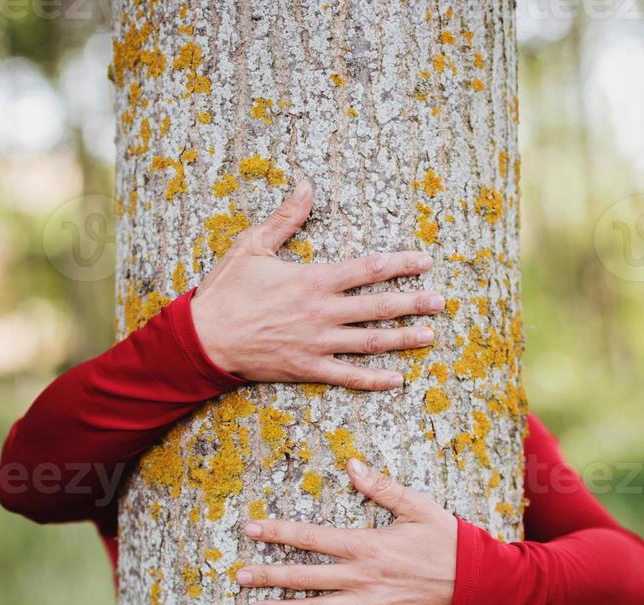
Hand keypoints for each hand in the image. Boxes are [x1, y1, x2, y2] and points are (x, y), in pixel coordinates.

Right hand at [191, 179, 444, 390]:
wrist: (203, 338)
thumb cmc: (225, 291)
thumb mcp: (252, 245)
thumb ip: (286, 218)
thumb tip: (307, 185)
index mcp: (314, 280)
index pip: (369, 268)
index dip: (401, 264)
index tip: (425, 261)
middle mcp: (322, 312)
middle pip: (379, 306)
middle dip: (413, 302)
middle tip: (441, 302)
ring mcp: (317, 344)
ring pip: (371, 342)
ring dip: (403, 339)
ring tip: (429, 336)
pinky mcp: (307, 369)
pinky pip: (348, 377)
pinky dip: (374, 380)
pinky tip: (396, 379)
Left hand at [236, 458, 456, 604]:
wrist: (480, 583)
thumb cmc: (448, 541)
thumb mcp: (417, 506)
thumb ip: (381, 487)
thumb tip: (351, 464)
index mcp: (366, 544)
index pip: (311, 537)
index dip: (278, 532)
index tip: (251, 529)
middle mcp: (362, 577)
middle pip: (305, 576)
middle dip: (269, 575)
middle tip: (239, 577)